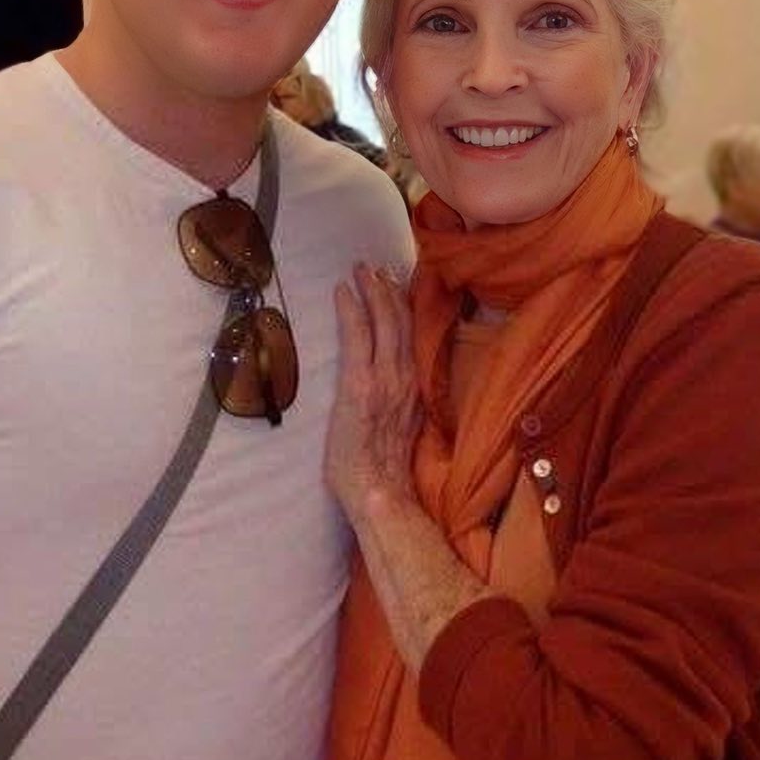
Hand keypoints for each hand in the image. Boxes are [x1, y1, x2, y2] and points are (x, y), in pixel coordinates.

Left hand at [328, 266, 421, 521]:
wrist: (380, 493)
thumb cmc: (386, 470)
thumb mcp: (404, 428)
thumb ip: (403, 401)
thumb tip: (395, 386)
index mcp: (417, 387)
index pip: (414, 336)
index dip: (406, 305)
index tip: (398, 281)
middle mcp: (406, 378)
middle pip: (401, 321)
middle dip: (388, 289)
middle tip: (375, 266)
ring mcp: (384, 380)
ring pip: (382, 322)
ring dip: (371, 291)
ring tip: (361, 269)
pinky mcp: (359, 387)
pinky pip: (356, 338)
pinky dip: (351, 310)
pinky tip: (343, 291)